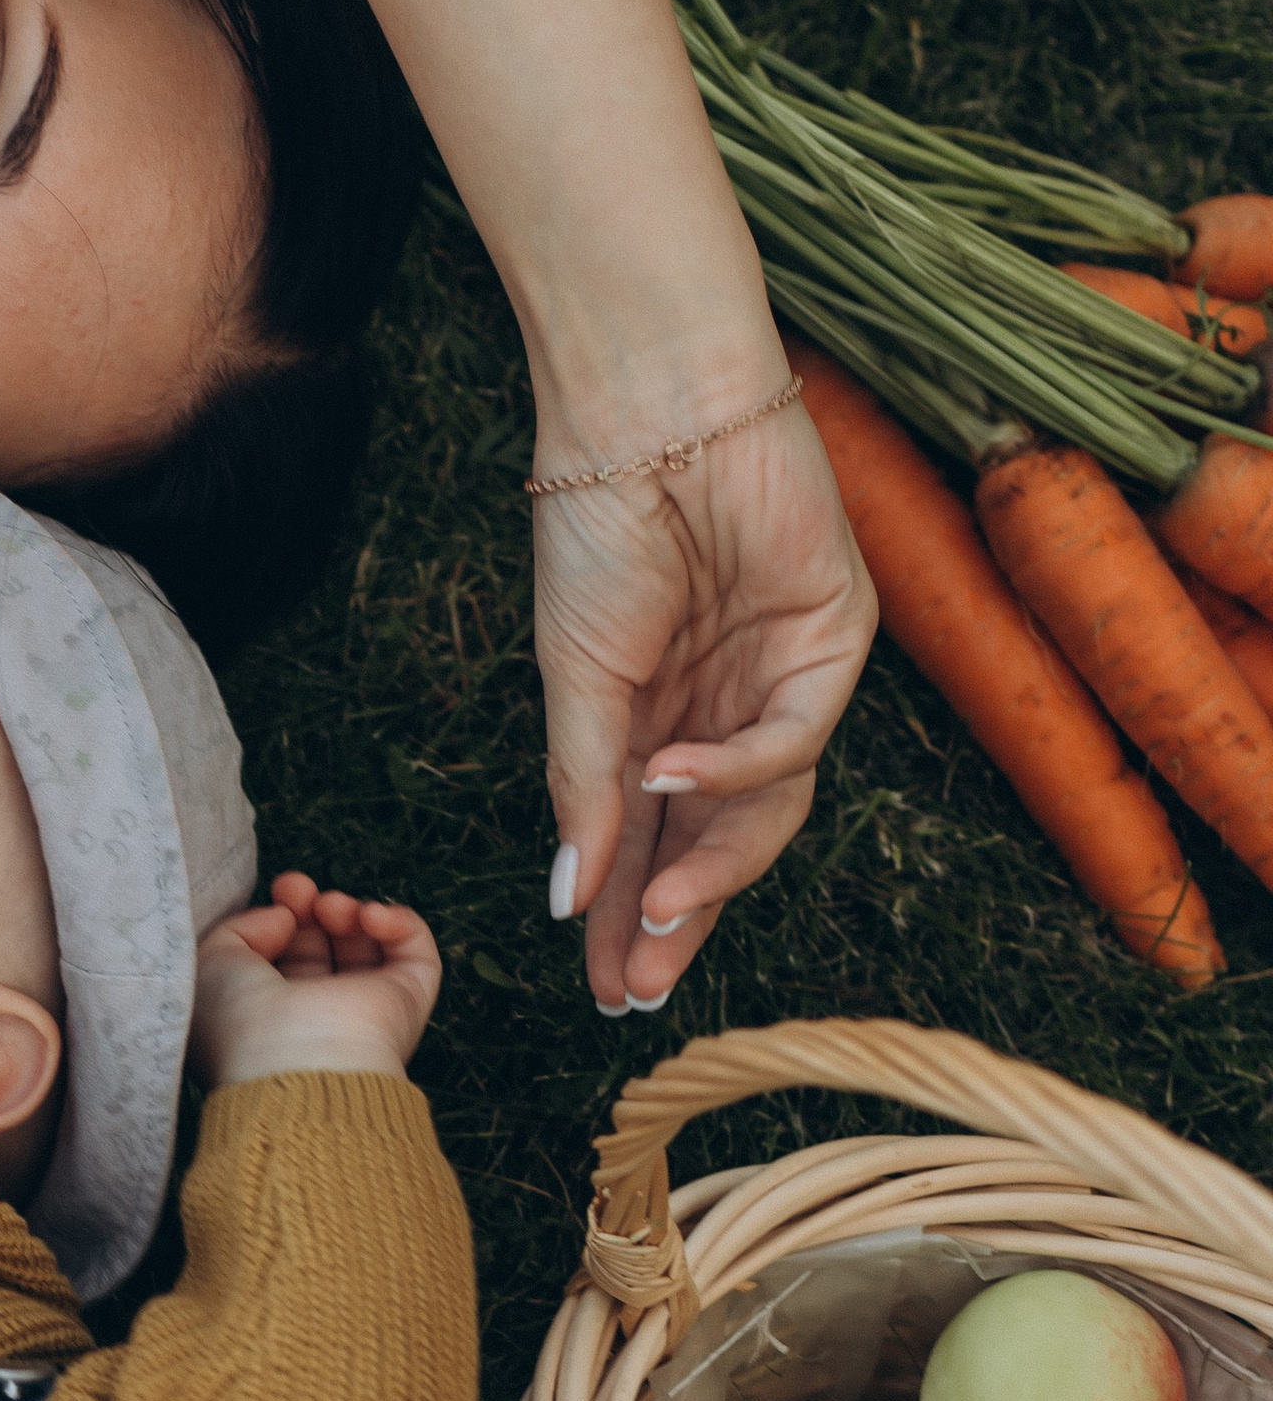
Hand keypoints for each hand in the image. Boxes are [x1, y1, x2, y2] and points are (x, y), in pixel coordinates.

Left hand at [190, 872, 441, 1087]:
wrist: (293, 1066)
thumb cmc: (241, 1023)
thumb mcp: (212, 964)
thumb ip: (240, 928)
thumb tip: (285, 917)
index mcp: (269, 1014)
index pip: (283, 954)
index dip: (282, 914)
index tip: (280, 894)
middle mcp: (317, 1015)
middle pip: (323, 944)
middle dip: (310, 907)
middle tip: (298, 890)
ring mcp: (364, 1011)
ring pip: (366, 945)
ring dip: (348, 911)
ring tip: (330, 910)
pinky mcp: (405, 1004)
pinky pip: (415, 953)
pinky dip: (398, 923)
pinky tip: (369, 917)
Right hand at [536, 398, 875, 1013]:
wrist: (646, 413)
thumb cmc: (596, 527)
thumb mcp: (575, 679)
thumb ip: (583, 789)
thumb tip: (566, 900)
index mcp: (657, 717)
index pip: (650, 840)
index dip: (628, 915)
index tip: (604, 987)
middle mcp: (725, 708)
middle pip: (713, 842)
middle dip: (677, 916)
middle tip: (638, 983)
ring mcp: (782, 679)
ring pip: (764, 810)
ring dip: (711, 867)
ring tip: (656, 911)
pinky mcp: (833, 642)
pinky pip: (792, 737)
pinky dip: (735, 769)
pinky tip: (673, 775)